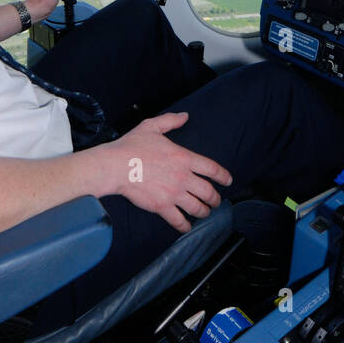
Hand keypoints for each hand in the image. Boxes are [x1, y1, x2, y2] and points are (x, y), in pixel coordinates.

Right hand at [111, 112, 231, 232]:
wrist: (115, 166)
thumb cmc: (131, 146)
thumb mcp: (152, 127)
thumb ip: (170, 121)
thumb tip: (185, 116)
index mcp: (183, 158)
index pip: (212, 169)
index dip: (223, 176)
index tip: (228, 181)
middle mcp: (183, 177)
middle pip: (209, 192)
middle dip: (215, 198)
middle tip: (216, 201)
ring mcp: (173, 194)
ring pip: (197, 208)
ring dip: (204, 211)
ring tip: (205, 212)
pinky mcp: (162, 207)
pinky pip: (179, 220)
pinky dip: (185, 226)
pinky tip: (187, 226)